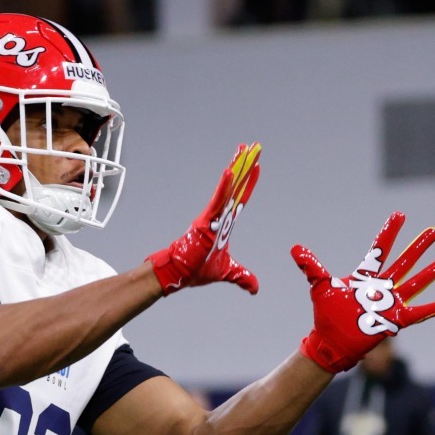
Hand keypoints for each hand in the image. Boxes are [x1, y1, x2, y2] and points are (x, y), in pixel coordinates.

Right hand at [146, 144, 261, 295]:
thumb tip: (255, 288)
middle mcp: (219, 214)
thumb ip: (242, 277)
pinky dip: (224, 186)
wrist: (179, 274)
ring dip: (238, 168)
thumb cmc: (195, 269)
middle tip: (254, 147)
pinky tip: (231, 171)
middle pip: (237, 185)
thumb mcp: (227, 273)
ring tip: (245, 150)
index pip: (240, 198)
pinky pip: (218, 200)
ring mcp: (212, 215)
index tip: (256, 166)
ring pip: (229, 187)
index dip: (249, 182)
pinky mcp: (205, 220)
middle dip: (246, 166)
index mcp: (224, 223)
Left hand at [293, 212, 434, 373]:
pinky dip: (431, 309)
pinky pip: (417, 314)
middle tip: (434, 231)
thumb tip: (295, 249)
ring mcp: (390, 303)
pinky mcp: (395, 321)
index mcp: (366, 277)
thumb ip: (312, 267)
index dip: (390, 232)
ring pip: (415, 283)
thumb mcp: (319, 287)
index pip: (381, 249)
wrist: (331, 341)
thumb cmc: (326, 315)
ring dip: (431, 272)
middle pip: (404, 262)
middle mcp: (382, 287)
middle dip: (418, 247)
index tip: (399, 215)